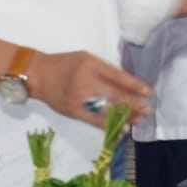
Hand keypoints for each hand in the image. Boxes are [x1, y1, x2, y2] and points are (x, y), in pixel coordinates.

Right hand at [27, 51, 153, 127]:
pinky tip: (122, 128)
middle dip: (133, 104)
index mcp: (91, 65)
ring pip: (106, 110)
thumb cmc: (65, 63)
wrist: (38, 75)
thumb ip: (105, 70)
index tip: (148, 92)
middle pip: (114, 95)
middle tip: (148, 110)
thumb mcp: (87, 58)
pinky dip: (109, 125)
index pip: (117, 76)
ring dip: (124, 116)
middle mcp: (86, 82)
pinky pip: (94, 121)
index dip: (134, 85)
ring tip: (138, 120)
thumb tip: (127, 85)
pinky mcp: (74, 112)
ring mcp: (79, 99)